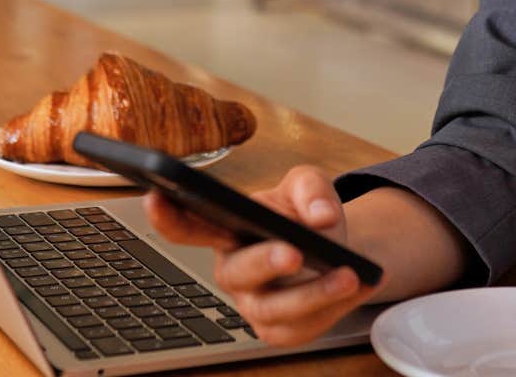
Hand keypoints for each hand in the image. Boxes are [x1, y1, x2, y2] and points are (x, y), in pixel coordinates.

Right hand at [143, 165, 375, 345]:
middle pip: (236, 273)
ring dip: (313, 293)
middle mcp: (233, 270)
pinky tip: (358, 285)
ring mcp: (253, 304)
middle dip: (264, 262)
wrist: (337, 248)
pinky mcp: (279, 330)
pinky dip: (335, 307)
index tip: (157, 196)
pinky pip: (302, 327)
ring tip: (347, 275)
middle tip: (294, 252)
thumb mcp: (308, 185)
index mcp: (225, 229)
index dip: (167, 216)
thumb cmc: (305, 215)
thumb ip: (312, 189)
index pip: (187, 225)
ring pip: (273, 309)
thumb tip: (318, 218)